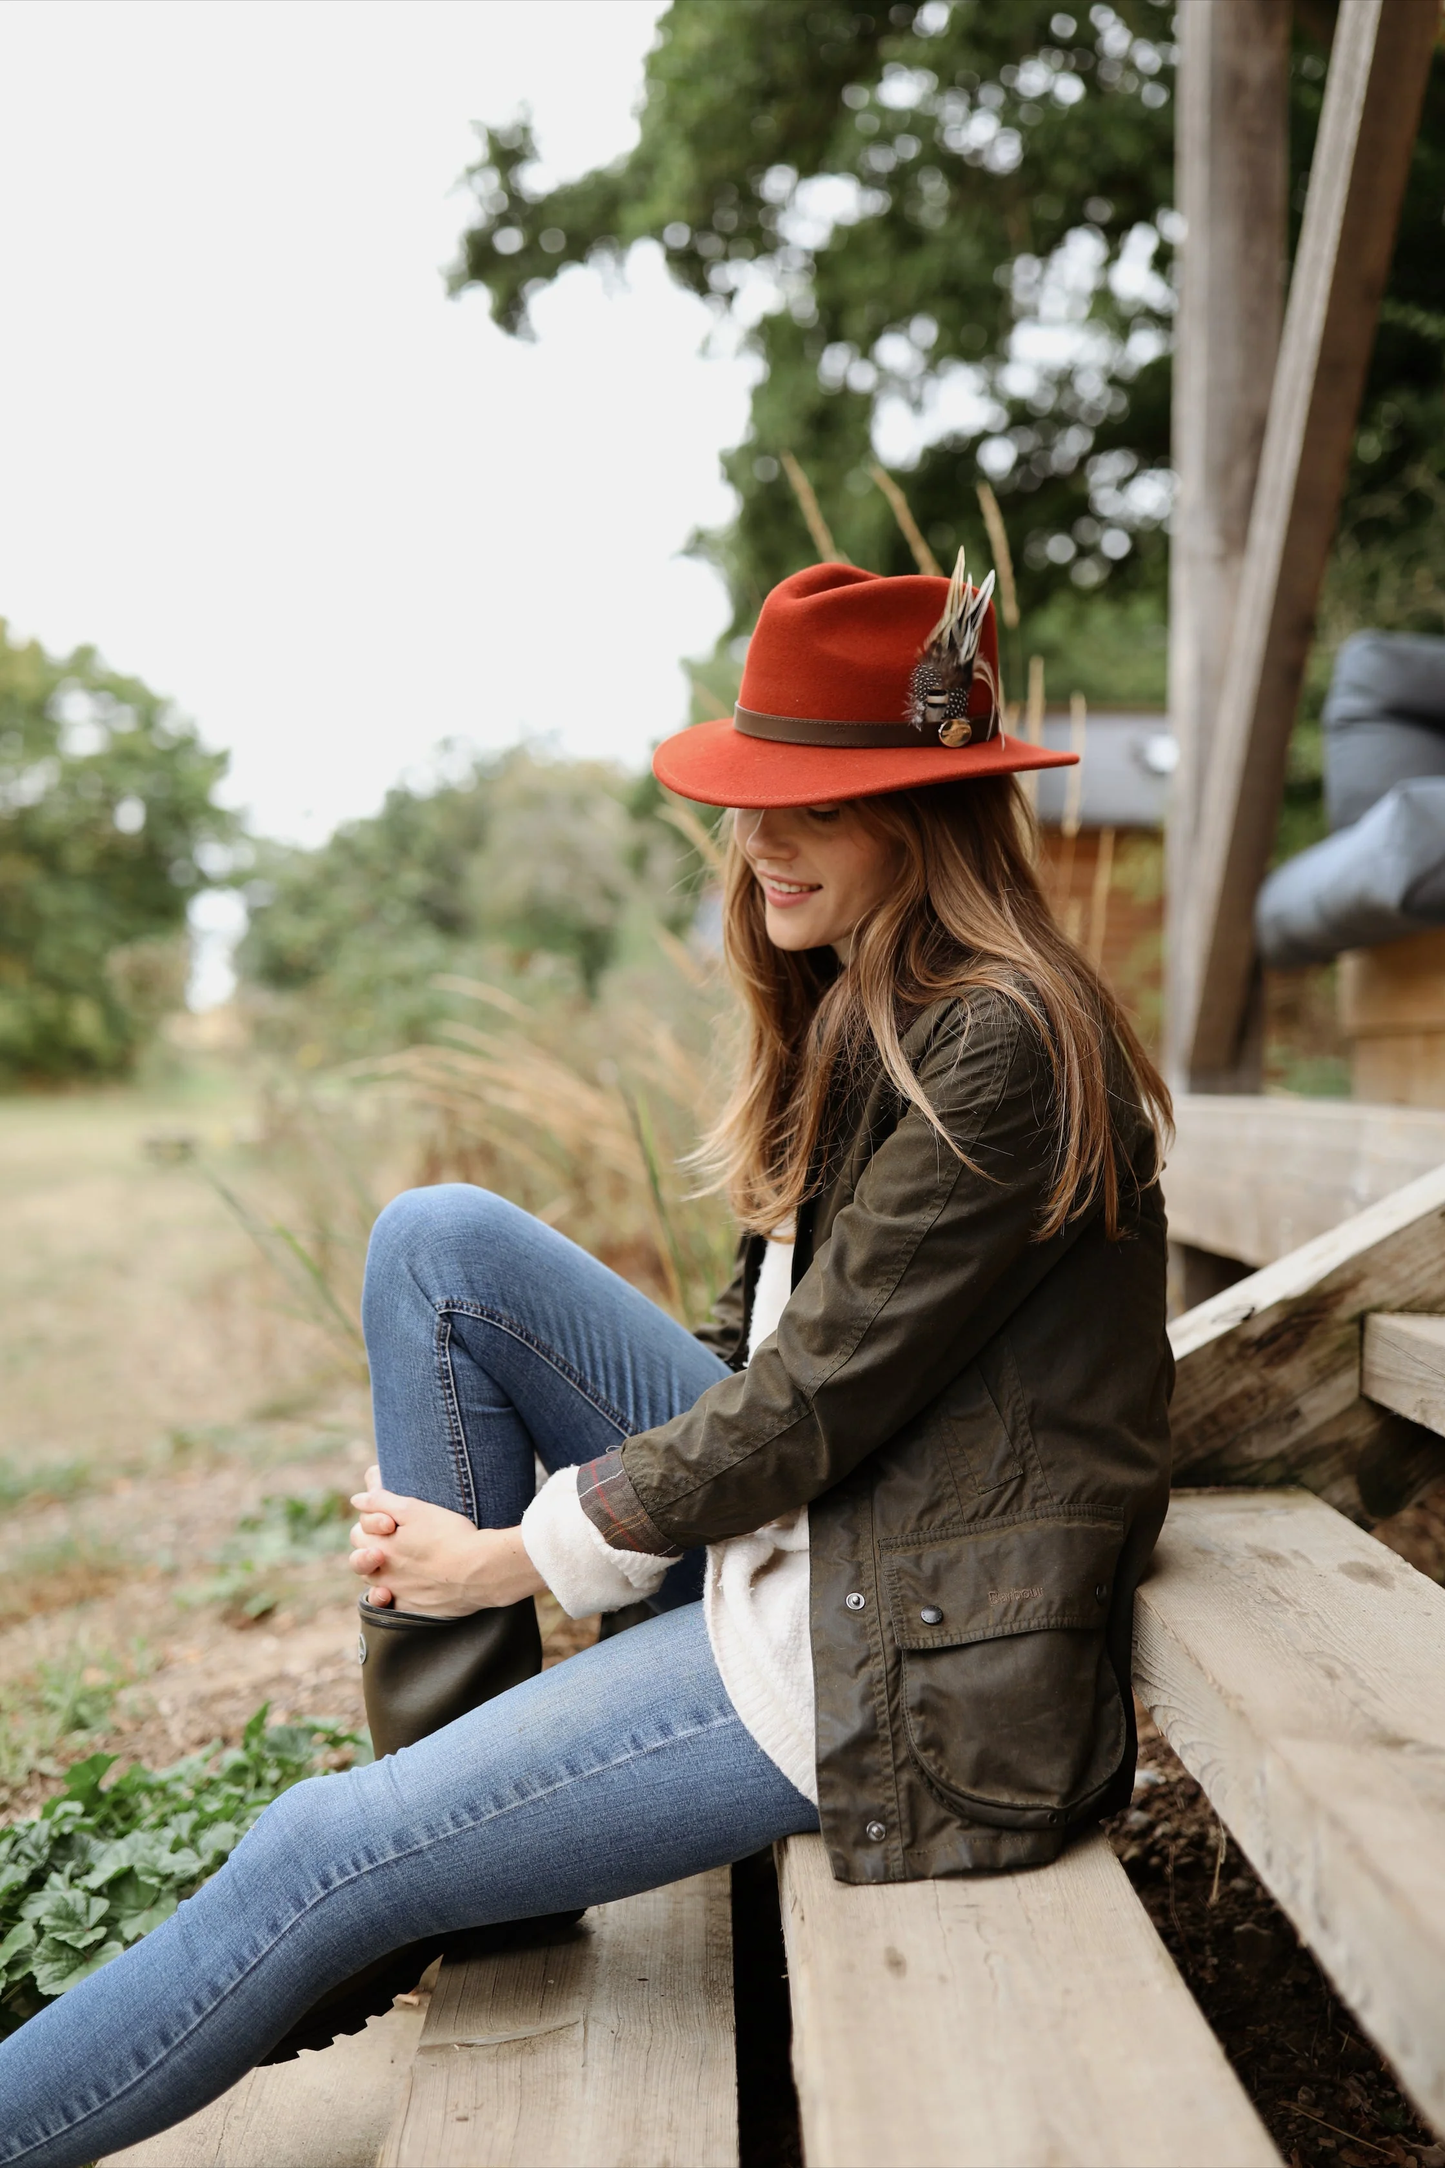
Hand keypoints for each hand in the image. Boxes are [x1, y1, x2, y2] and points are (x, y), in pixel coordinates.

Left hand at [349, 1464, 543, 1615]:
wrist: (481, 1570)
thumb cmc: (449, 1535)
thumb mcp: (413, 1508)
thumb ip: (380, 1501)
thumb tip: (356, 1499)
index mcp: (378, 1549)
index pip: (358, 1533)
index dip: (372, 1520)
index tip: (392, 1519)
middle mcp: (382, 1576)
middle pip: (362, 1561)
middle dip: (371, 1546)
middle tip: (392, 1536)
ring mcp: (398, 1595)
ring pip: (376, 1583)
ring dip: (380, 1571)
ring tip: (400, 1560)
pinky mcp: (414, 1610)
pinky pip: (395, 1606)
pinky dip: (396, 1596)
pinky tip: (408, 1586)